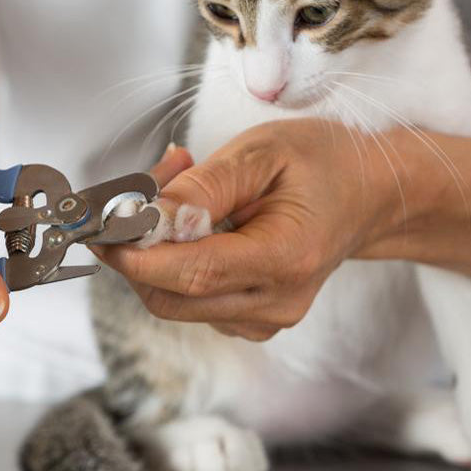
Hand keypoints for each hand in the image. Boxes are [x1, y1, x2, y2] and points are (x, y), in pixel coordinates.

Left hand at [99, 119, 425, 340]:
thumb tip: (148, 216)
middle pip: (172, 299)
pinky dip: (177, 263)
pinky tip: (197, 221)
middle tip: (137, 193)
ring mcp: (266, 318)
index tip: (100, 226)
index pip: (192, 273)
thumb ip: (205, 186)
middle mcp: (277, 302)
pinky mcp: (253, 319)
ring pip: (176, 302)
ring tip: (180, 190)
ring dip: (157, 252)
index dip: (136, 254)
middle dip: (137, 251)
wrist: (369, 193)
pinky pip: (193, 301)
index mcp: (286, 259)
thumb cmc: (323, 163)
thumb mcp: (264, 151)